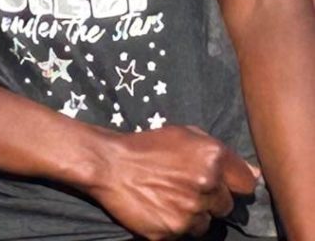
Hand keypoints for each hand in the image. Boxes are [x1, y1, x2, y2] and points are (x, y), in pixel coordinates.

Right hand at [83, 124, 257, 240]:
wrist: (111, 165)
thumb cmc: (149, 146)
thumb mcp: (184, 135)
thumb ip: (220, 152)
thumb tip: (254, 173)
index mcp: (212, 157)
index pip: (246, 183)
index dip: (234, 183)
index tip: (223, 183)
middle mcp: (207, 184)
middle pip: (227, 205)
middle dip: (212, 198)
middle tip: (187, 186)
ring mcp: (191, 210)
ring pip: (208, 222)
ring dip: (195, 213)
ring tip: (172, 196)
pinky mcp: (175, 231)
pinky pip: (188, 233)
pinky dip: (178, 223)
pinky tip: (162, 207)